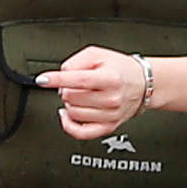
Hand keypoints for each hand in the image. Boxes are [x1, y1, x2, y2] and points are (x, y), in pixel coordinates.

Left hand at [40, 44, 154, 141]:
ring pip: (73, 113)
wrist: (144, 83)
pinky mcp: (108, 127)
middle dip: (66, 89)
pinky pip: (81, 133)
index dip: (56, 79)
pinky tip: (67, 114)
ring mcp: (110, 115)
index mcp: (110, 79)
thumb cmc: (120, 69)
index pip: (78, 80)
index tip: (43, 80)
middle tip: (73, 84)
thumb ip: (75, 61)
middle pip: (71, 97)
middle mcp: (112, 98)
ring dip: (69, 103)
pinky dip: (68, 125)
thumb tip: (60, 75)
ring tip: (77, 95)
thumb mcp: (98, 54)